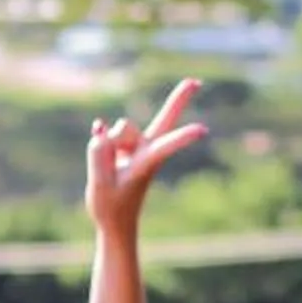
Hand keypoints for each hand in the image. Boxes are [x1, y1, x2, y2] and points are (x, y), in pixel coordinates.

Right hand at [86, 78, 207, 233]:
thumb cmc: (110, 207)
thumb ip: (99, 156)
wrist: (113, 220)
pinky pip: (108, 133)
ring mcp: (136, 147)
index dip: (182, 138)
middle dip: (179, 100)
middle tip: (197, 82)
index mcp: (146, 164)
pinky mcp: (123, 146)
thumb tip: (101, 130)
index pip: (166, 146)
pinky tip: (98, 128)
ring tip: (109, 171)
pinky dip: (102, 137)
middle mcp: (146, 151)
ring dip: (109, 145)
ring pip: (120, 128)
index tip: (203, 129)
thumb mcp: (100, 186)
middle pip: (163, 120)